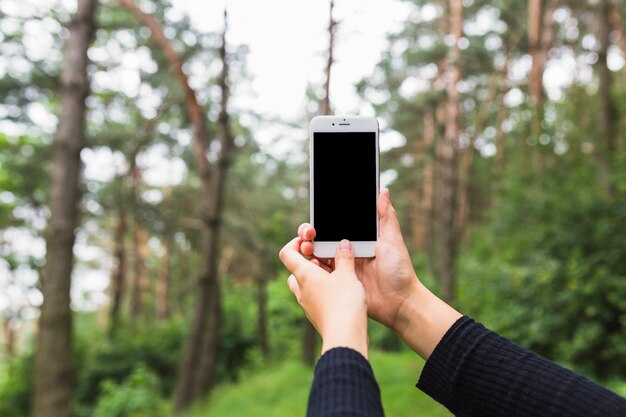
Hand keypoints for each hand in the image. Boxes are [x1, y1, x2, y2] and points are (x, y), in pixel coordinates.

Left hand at [279, 238, 368, 357]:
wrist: (345, 336)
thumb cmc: (344, 302)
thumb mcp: (347, 274)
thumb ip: (344, 257)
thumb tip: (343, 244)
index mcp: (304, 275)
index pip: (287, 253)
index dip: (295, 243)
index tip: (310, 240)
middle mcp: (301, 289)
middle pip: (296, 270)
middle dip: (310, 262)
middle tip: (328, 259)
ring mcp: (307, 304)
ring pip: (306, 285)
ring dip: (318, 277)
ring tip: (338, 275)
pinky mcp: (316, 315)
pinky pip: (315, 298)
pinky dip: (324, 291)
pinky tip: (342, 292)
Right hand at [297, 189, 461, 358]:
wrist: (400, 303)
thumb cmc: (399, 270)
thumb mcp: (392, 240)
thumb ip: (385, 216)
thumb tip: (383, 190)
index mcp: (359, 239)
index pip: (336, 225)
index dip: (322, 220)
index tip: (315, 217)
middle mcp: (347, 252)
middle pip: (321, 239)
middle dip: (309, 234)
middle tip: (308, 234)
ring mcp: (341, 269)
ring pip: (317, 256)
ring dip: (308, 250)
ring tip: (307, 248)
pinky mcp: (338, 285)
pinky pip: (320, 276)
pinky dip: (312, 270)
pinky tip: (308, 265)